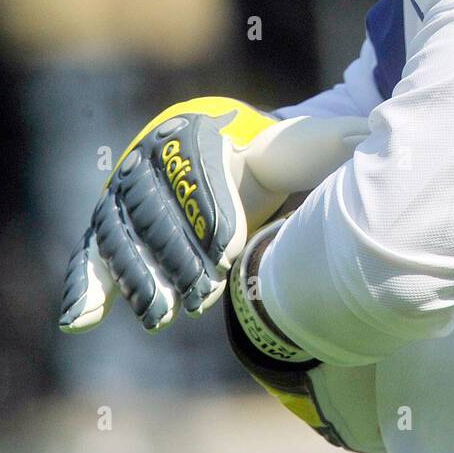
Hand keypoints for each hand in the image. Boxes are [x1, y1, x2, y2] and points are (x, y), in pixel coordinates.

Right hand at [58, 97, 366, 333]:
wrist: (230, 170)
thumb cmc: (273, 162)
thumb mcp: (307, 146)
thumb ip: (334, 141)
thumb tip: (372, 133)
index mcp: (197, 131)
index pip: (197, 171)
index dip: (211, 212)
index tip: (232, 252)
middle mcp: (151, 157)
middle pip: (156, 207)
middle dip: (178, 254)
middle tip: (205, 294)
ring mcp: (126, 194)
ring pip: (122, 234)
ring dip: (138, 277)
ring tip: (162, 316)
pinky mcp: (112, 229)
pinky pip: (93, 256)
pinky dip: (84, 286)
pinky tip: (81, 321)